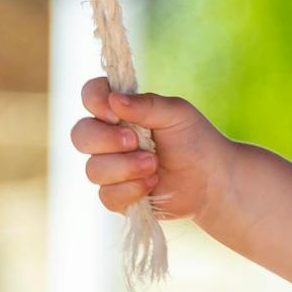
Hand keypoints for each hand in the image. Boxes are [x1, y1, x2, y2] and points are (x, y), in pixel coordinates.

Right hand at [71, 77, 236, 223]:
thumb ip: (147, 105)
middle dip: (106, 139)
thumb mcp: (177, 113)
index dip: (95, 101)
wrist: (211, 180)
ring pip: (93, 169)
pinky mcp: (117, 196)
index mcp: (120, 111)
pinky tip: (151, 184)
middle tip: (136, 141)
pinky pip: (106, 195)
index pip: (90, 96)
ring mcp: (110, 168)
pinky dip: (130, 189)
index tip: (114, 112)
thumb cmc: (195, 140)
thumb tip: (114, 100)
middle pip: (80, 135)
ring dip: (124, 167)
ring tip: (154, 165)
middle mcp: (108, 138)